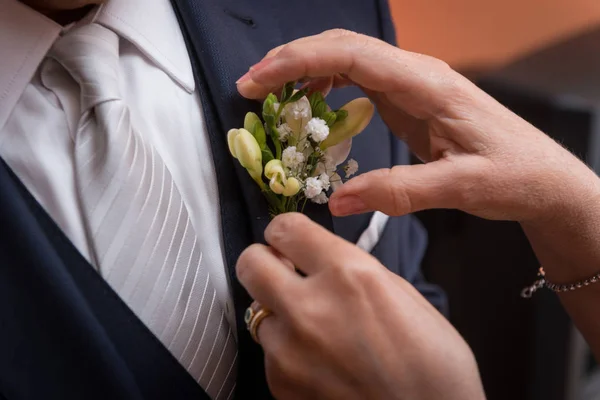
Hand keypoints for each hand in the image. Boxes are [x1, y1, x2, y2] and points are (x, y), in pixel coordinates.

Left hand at [236, 213, 484, 399]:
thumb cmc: (434, 364)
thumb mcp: (402, 295)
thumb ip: (354, 269)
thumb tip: (323, 260)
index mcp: (347, 274)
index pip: (284, 228)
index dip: (285, 230)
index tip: (289, 239)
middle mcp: (310, 308)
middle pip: (250, 263)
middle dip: (265, 262)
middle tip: (284, 271)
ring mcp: (289, 350)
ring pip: (258, 312)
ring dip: (280, 313)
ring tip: (315, 329)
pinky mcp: (281, 385)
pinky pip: (269, 353)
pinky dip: (287, 351)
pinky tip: (319, 361)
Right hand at [237, 29, 599, 222]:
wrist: (543, 176)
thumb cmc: (514, 175)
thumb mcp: (462, 188)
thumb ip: (399, 192)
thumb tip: (338, 202)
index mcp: (427, 85)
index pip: (351, 56)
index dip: (299, 62)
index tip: (259, 81)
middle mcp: (417, 75)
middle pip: (342, 47)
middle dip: (291, 61)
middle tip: (250, 87)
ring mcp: (413, 85)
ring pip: (348, 60)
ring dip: (306, 71)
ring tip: (271, 96)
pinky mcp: (410, 101)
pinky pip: (359, 81)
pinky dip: (327, 87)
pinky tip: (311, 105)